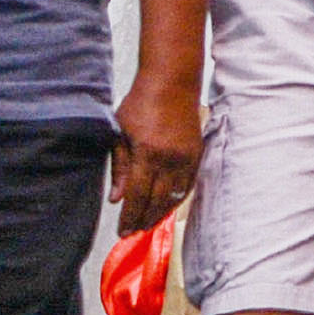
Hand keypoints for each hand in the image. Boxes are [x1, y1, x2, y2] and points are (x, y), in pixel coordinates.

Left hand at [110, 73, 203, 234]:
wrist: (172, 82)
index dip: (129, 216)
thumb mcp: (119, 133)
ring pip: (175, 196)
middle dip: (144, 219)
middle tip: (133, 232)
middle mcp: (170, 158)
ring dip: (161, 213)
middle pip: (157, 200)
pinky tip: (167, 206)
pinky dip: (177, 199)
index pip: (137, 195)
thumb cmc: (141, 104)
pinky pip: (188, 185)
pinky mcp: (196, 154)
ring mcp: (186, 157)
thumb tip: (116, 199)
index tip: (123, 230)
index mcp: (147, 153)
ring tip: (148, 223)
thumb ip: (119, 167)